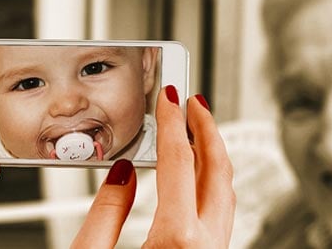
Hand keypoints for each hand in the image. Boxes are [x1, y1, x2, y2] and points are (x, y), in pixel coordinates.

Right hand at [71, 86, 235, 247]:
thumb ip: (106, 214)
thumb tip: (121, 175)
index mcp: (177, 238)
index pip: (179, 163)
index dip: (172, 123)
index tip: (169, 98)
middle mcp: (206, 244)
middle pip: (217, 170)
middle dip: (206, 129)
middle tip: (193, 103)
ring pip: (226, 190)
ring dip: (213, 154)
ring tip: (198, 130)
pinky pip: (222, 209)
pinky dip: (213, 180)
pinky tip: (200, 172)